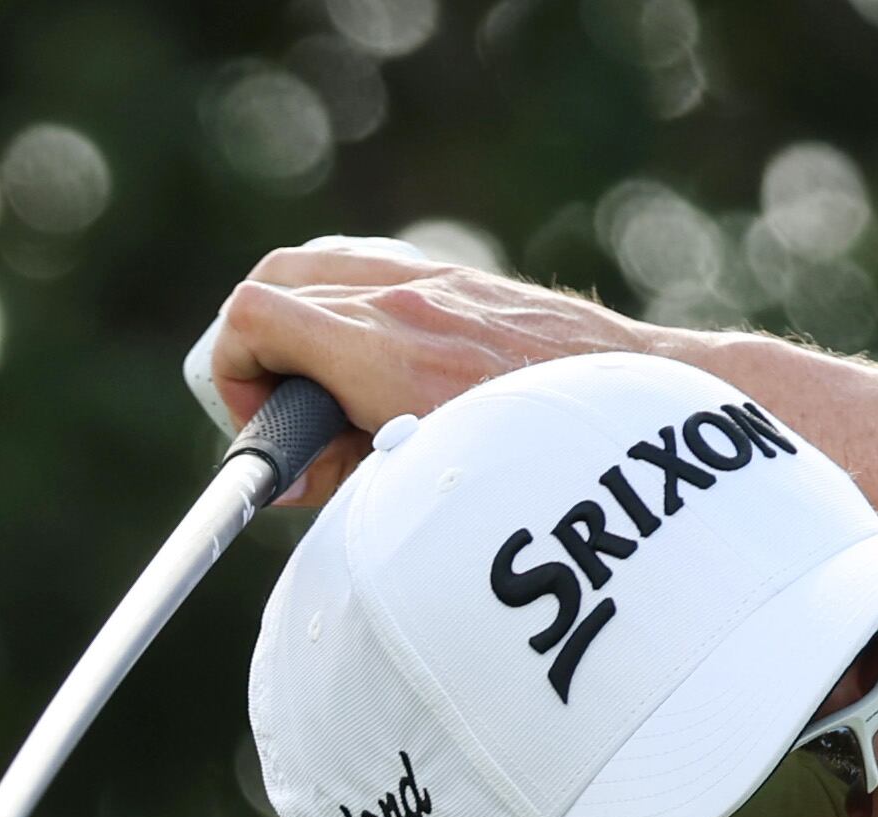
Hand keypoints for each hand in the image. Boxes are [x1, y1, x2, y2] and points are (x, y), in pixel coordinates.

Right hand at [203, 236, 669, 505]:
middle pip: (273, 283)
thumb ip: (348, 475)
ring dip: (298, 319)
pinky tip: (371, 360)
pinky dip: (348, 304)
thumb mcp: (428, 488)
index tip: (259, 426)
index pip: (252, 317)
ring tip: (322, 387)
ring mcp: (437, 282)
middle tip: (283, 409)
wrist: (646, 409)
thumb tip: (291, 477)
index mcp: (385, 351)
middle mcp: (406, 301)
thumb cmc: (549, 466)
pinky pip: (372, 267)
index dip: (232, 375)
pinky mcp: (467, 282)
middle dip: (256, 347)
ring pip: (320, 267)